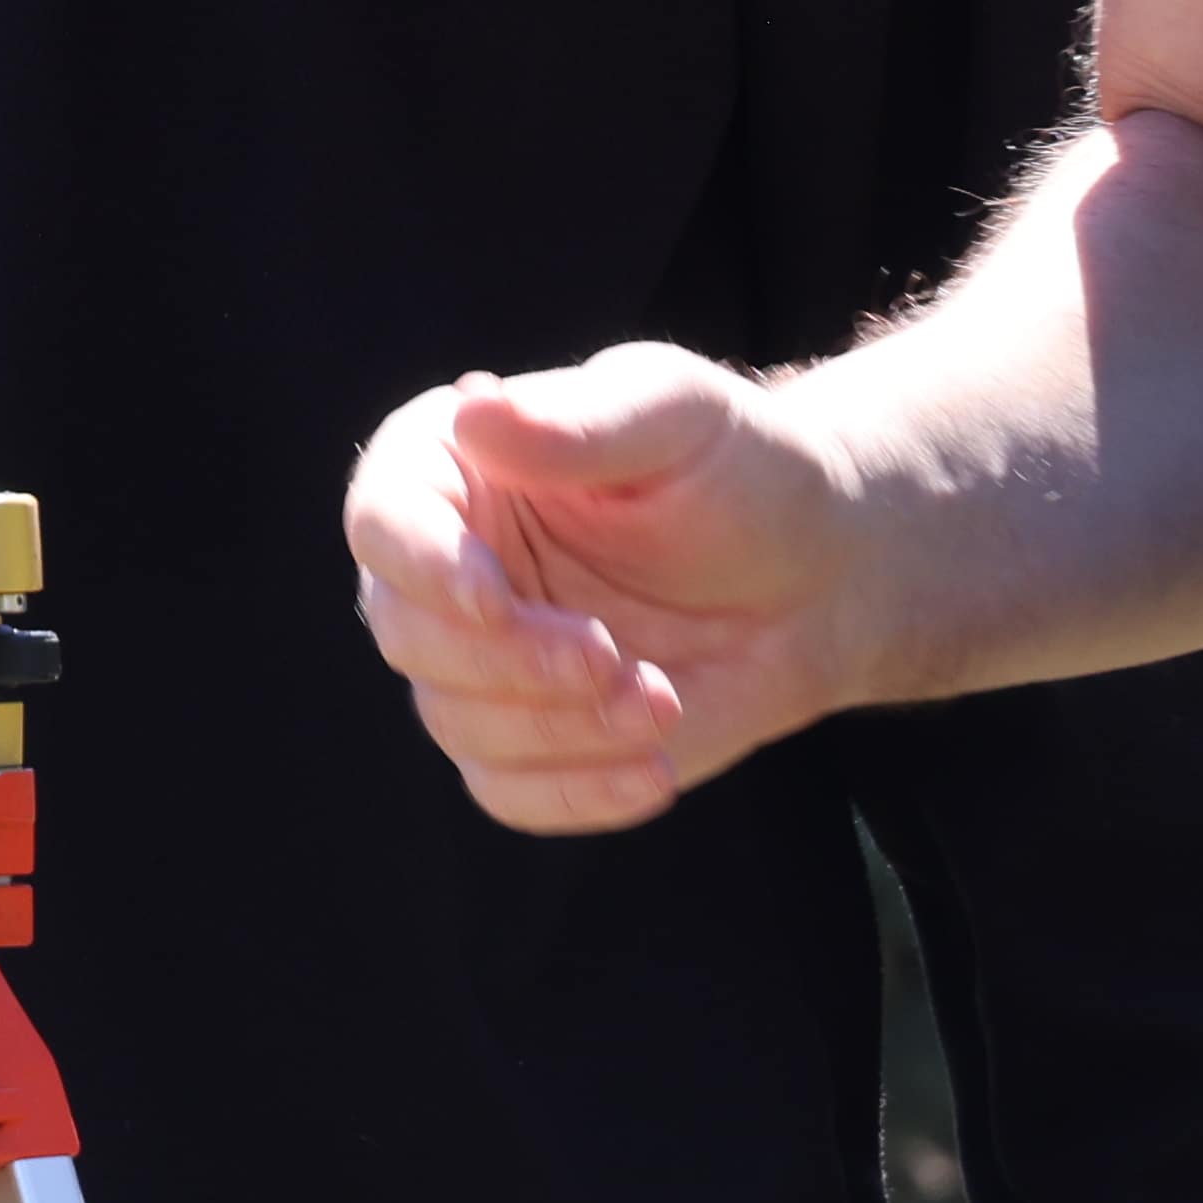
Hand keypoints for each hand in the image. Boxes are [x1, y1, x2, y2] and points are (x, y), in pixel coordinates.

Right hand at [341, 351, 878, 832]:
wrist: (817, 577)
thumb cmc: (741, 469)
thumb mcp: (678, 415)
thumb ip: (581, 419)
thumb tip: (472, 410)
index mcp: (458, 466)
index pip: (385, 516)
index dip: (421, 563)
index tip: (493, 600)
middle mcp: (450, 564)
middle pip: (406, 632)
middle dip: (507, 661)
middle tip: (610, 656)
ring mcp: (485, 658)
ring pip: (455, 719)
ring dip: (557, 727)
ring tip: (661, 699)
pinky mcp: (531, 736)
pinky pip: (505, 790)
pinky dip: (573, 792)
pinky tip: (654, 772)